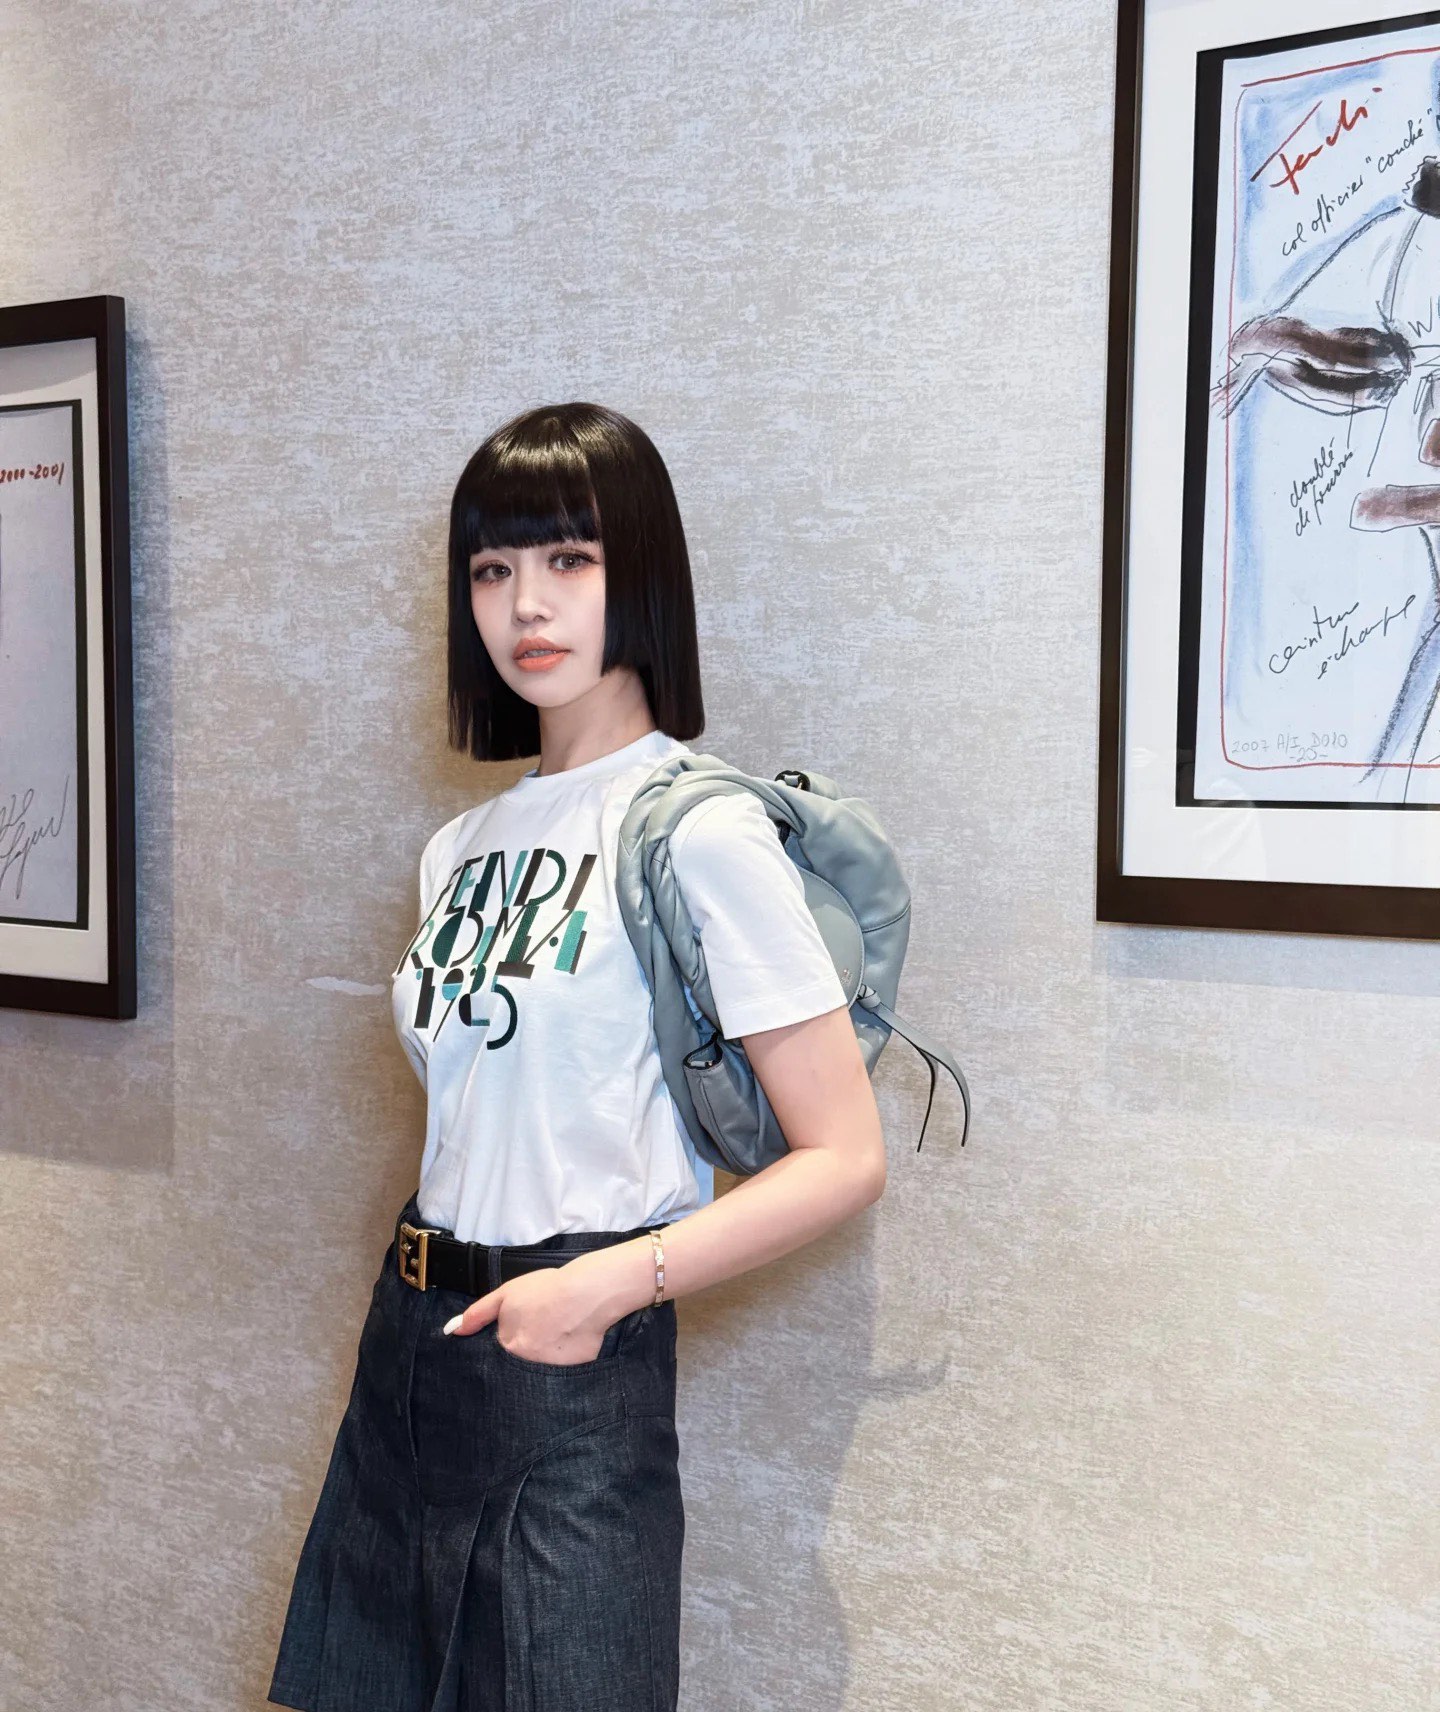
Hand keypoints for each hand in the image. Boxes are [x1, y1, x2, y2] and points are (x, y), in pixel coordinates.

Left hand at [440, 1262, 615, 1364]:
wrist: (588, 1293)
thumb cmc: (546, 1289)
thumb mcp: (506, 1294)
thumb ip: (477, 1314)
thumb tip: (451, 1331)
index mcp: (508, 1346)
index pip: (500, 1352)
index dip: (511, 1337)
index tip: (524, 1325)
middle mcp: (525, 1366)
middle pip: (520, 1362)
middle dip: (528, 1349)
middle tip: (544, 1326)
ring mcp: (550, 1372)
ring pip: (542, 1367)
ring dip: (547, 1352)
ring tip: (560, 1329)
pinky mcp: (575, 1373)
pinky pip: (566, 1367)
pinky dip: (568, 1356)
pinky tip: (575, 1337)